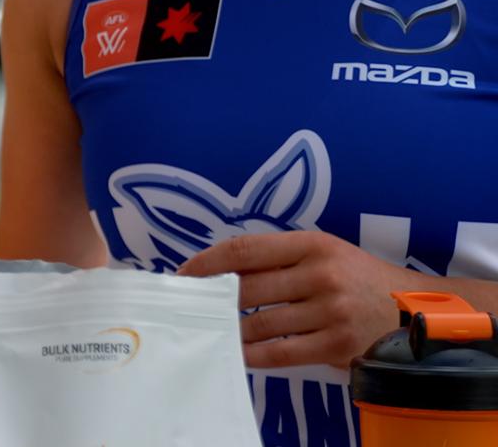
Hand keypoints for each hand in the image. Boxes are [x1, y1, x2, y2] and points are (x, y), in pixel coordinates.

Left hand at [178, 231, 409, 368]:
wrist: (414, 310)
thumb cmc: (356, 277)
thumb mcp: (323, 253)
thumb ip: (278, 258)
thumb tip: (220, 268)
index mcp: (311, 244)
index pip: (245, 250)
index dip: (208, 262)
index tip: (184, 274)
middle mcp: (320, 274)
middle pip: (248, 287)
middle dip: (213, 298)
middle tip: (191, 307)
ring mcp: (330, 311)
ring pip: (261, 323)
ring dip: (231, 329)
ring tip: (213, 331)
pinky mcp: (337, 345)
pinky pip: (282, 352)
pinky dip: (255, 354)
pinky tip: (239, 353)